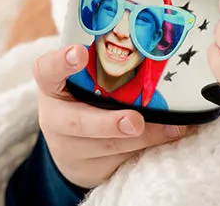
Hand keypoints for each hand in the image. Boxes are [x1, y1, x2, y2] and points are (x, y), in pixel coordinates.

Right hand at [35, 45, 186, 188]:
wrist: (74, 145)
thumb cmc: (86, 97)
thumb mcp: (87, 80)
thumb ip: (108, 66)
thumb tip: (157, 49)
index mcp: (53, 85)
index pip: (48, 70)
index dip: (62, 62)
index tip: (80, 52)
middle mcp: (55, 117)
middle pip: (77, 121)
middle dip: (109, 123)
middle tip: (135, 121)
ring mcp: (68, 147)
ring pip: (106, 145)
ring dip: (142, 138)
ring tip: (171, 129)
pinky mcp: (87, 169)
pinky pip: (119, 160)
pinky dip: (146, 149)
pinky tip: (168, 138)